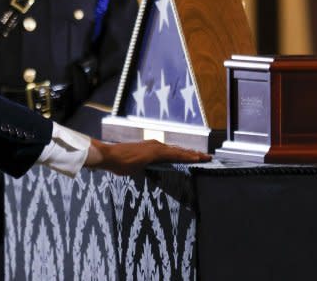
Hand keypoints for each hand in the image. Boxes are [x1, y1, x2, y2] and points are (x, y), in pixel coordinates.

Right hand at [85, 138, 210, 175]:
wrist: (109, 156)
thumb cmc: (118, 162)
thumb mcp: (134, 166)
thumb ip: (143, 168)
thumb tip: (145, 172)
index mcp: (152, 149)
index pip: (172, 152)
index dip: (185, 154)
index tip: (196, 158)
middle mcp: (156, 145)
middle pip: (179, 150)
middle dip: (194, 153)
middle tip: (207, 157)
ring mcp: (156, 147)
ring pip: (180, 151)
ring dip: (194, 154)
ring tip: (206, 157)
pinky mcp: (155, 152)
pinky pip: (175, 154)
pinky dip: (187, 155)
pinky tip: (196, 158)